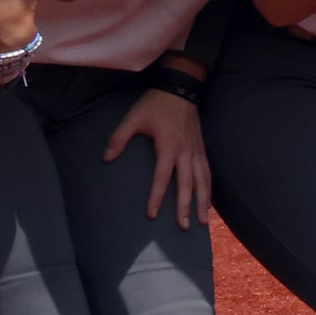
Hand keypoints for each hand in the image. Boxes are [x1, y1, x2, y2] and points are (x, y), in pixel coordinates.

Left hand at [100, 82, 211, 228]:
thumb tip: (107, 158)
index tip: (152, 214)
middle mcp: (185, 152)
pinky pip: (207, 173)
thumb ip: (119, 138)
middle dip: (185, 207)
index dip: (156, 197)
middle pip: (187, 185)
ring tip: (202, 222)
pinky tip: (207, 202)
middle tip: (183, 226)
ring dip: (202, 202)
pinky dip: (208, 189)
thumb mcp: (133, 117)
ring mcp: (196, 151)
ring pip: (203, 181)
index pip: (162, 177)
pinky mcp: (201, 149)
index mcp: (168, 145)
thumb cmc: (155, 104)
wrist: (181, 88)